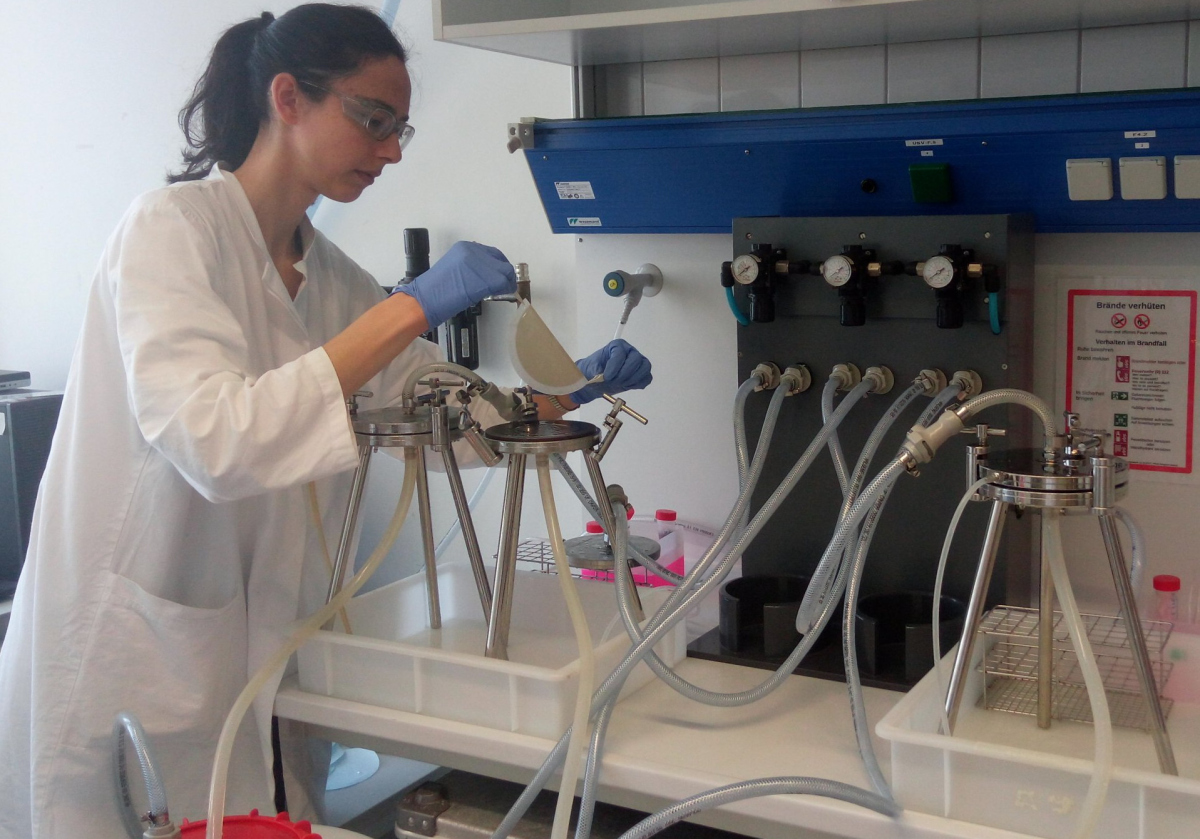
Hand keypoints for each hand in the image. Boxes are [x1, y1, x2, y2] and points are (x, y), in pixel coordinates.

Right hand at [390, 241, 515, 328]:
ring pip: (505, 271)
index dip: (497, 265)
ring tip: (502, 291)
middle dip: (504, 273)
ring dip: (506, 282)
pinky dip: (505, 289)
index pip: (491, 253)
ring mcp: (480, 263)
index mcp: (465, 247)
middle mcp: (473, 250)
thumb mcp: (454, 269)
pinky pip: (503, 282)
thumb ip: (470, 266)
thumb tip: (486, 275)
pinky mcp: (486, 277)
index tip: (499, 275)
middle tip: (504, 285)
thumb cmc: (436, 290)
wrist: (427, 298)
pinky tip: (502, 294)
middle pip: (499, 260)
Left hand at [570, 339, 651, 405]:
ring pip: (645, 368)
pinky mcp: (642, 374)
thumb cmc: (594, 370)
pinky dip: (638, 384)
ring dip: (632, 379)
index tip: (607, 377)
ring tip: (620, 384)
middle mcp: (630, 351)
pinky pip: (646, 378)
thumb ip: (595, 370)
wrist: (598, 380)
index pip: (621, 353)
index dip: (614, 366)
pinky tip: (627, 386)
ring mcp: (638, 362)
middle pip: (636, 359)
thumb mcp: (590, 368)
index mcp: (617, 346)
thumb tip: (599, 376)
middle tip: (615, 382)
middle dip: (625, 373)